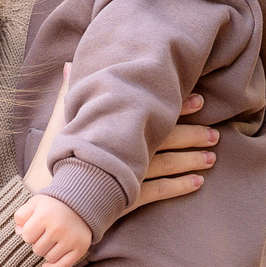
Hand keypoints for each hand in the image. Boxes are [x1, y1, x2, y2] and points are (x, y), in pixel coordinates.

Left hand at [13, 193, 93, 266]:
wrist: (81, 205)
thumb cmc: (53, 206)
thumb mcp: (35, 203)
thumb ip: (21, 215)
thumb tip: (19, 232)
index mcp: (45, 215)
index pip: (26, 237)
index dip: (28, 234)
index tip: (35, 228)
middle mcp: (58, 228)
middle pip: (37, 250)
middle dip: (38, 244)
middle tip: (45, 234)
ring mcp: (70, 239)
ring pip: (49, 258)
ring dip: (47, 253)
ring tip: (52, 242)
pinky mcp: (80, 248)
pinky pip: (63, 266)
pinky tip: (46, 266)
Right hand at [25, 62, 218, 210]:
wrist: (51, 202)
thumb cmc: (58, 158)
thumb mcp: (63, 122)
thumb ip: (71, 93)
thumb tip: (69, 64)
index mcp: (111, 129)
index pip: (150, 113)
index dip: (178, 108)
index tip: (200, 101)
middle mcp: (121, 151)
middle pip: (165, 139)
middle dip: (192, 135)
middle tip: (214, 132)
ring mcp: (125, 176)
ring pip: (166, 165)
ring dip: (191, 160)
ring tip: (212, 156)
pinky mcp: (126, 200)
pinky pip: (158, 192)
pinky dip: (179, 186)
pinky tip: (197, 182)